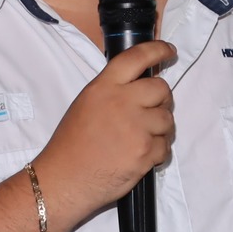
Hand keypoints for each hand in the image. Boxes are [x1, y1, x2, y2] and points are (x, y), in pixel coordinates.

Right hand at [35, 40, 177, 230]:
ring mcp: (136, 127)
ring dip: (160, 129)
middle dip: (161, 100)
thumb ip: (113, 91)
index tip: (169, 51)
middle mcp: (122, 102)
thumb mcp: (86, 104)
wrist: (63, 180)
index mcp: (104, 87)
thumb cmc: (71, 144)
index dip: (158, 50)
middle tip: (149, 112)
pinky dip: (156, 153)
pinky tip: (138, 157)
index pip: (137, 58)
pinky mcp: (145, 152)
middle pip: (161, 89)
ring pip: (167, 119)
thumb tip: (140, 87)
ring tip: (139, 139)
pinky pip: (165, 146)